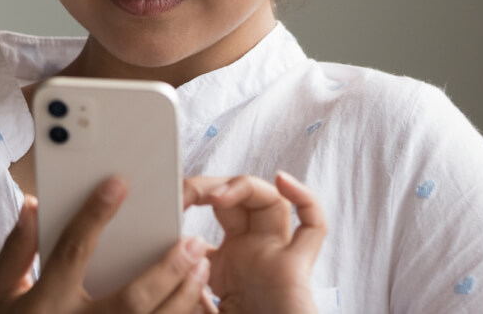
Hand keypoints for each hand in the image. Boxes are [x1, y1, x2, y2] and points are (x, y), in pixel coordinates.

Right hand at [0, 177, 217, 313]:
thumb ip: (15, 252)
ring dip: (183, 296)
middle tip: (192, 241)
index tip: (118, 185)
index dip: (95, 215)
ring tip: (201, 267)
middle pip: (131, 298)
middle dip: (166, 269)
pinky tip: (193, 302)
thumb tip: (33, 208)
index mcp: (45, 304)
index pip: (73, 251)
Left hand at [183, 172, 324, 313]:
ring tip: (217, 195)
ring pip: (273, 203)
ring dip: (247, 187)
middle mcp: (254, 255)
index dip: (192, 201)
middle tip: (187, 193)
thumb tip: (176, 248)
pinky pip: (313, 226)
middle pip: (242, 202)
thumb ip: (182, 281)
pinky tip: (283, 182)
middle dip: (215, 189)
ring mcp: (277, 256)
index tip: (169, 201)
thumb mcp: (191, 305)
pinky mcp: (297, 267)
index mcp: (227, 265)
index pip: (214, 218)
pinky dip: (305, 199)